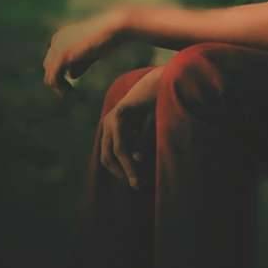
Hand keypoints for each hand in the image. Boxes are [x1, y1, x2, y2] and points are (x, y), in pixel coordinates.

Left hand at [43, 10, 122, 95]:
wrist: (112, 28)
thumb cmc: (106, 37)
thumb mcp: (89, 52)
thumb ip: (79, 63)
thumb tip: (71, 75)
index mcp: (61, 36)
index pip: (52, 60)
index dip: (60, 74)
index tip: (72, 84)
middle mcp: (56, 40)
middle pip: (48, 67)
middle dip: (58, 80)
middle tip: (70, 91)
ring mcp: (57, 47)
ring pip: (49, 75)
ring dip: (59, 87)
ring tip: (71, 93)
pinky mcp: (63, 56)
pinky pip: (53, 78)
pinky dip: (60, 88)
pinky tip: (71, 92)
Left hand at [100, 66, 163, 187]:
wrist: (161, 83)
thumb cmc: (154, 106)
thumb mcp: (143, 130)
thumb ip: (137, 145)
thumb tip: (136, 162)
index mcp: (110, 127)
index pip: (107, 156)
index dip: (118, 170)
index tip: (133, 180)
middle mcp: (107, 122)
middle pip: (106, 157)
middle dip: (121, 172)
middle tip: (135, 184)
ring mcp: (111, 118)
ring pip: (116, 152)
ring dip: (127, 169)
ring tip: (138, 181)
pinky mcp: (119, 115)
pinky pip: (122, 144)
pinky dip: (130, 159)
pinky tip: (141, 162)